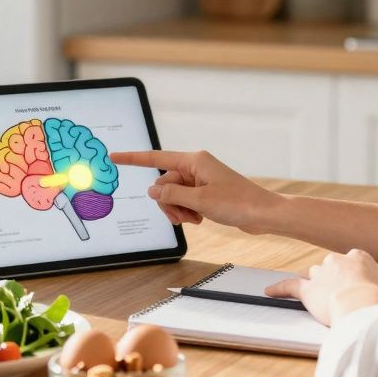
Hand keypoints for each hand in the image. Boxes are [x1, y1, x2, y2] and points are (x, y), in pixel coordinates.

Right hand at [109, 149, 283, 233]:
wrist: (263, 214)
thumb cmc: (238, 203)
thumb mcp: (200, 200)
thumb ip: (172, 195)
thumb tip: (152, 191)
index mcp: (194, 161)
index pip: (156, 158)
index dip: (133, 159)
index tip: (114, 156)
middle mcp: (196, 167)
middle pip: (164, 183)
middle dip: (167, 202)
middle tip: (182, 217)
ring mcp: (201, 180)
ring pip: (173, 195)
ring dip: (178, 209)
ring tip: (194, 219)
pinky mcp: (206, 192)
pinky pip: (184, 201)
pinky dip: (187, 211)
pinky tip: (200, 219)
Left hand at [265, 249, 377, 325]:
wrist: (361, 305)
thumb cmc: (377, 297)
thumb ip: (376, 278)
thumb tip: (373, 281)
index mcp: (357, 256)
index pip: (353, 261)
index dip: (354, 275)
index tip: (358, 285)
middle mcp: (336, 260)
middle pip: (332, 267)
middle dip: (336, 280)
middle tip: (345, 296)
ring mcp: (320, 274)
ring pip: (315, 275)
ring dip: (319, 286)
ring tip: (324, 299)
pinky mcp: (307, 290)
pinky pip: (290, 286)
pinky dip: (279, 289)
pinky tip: (270, 291)